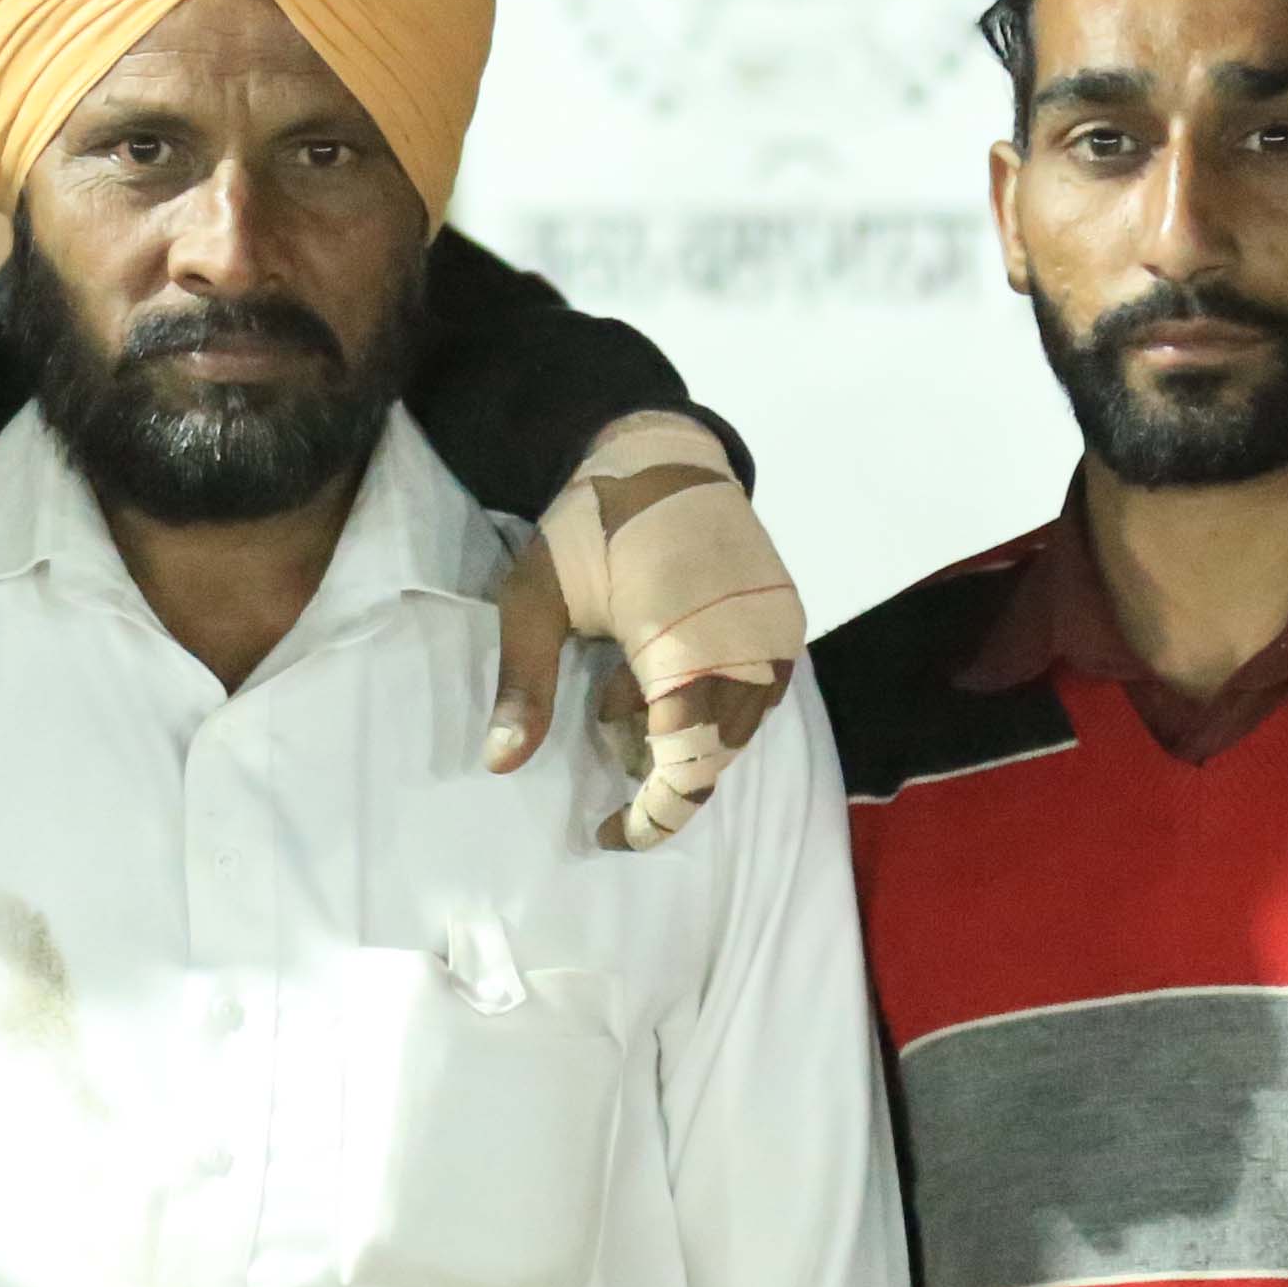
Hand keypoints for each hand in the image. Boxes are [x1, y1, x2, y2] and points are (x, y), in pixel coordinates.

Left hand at [493, 433, 797, 849]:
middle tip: (603, 730)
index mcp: (686, 644)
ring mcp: (776, 635)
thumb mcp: (535, 597)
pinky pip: (755, 695)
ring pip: (737, 731)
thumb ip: (524, 683)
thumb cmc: (591, 522)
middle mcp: (749, 646)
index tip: (609, 834)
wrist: (664, 451)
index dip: (654, 817)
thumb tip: (501, 764)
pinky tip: (654, 668)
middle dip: (658, 769)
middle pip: (713, 757)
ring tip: (622, 688)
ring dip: (680, 734)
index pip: (686, 766)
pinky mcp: (786, 622)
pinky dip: (705, 703)